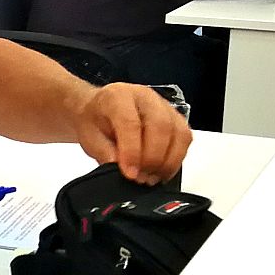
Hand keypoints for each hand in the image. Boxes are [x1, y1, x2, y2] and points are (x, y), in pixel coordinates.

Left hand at [72, 82, 191, 184]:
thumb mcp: (89, 138)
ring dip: (168, 161)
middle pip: (161, 126)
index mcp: (118, 96)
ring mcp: (165, 105)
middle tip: (141, 178)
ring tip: (151, 177)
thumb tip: (127, 170)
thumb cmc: (95, 121)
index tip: (130, 173)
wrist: (100, 111)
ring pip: (179, 133)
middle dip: (153, 158)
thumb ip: (106, 153)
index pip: (131, 123)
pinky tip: (161, 171)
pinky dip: (176, 159)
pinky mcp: (176, 118)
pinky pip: (185, 139)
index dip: (132, 152)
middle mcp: (145, 96)